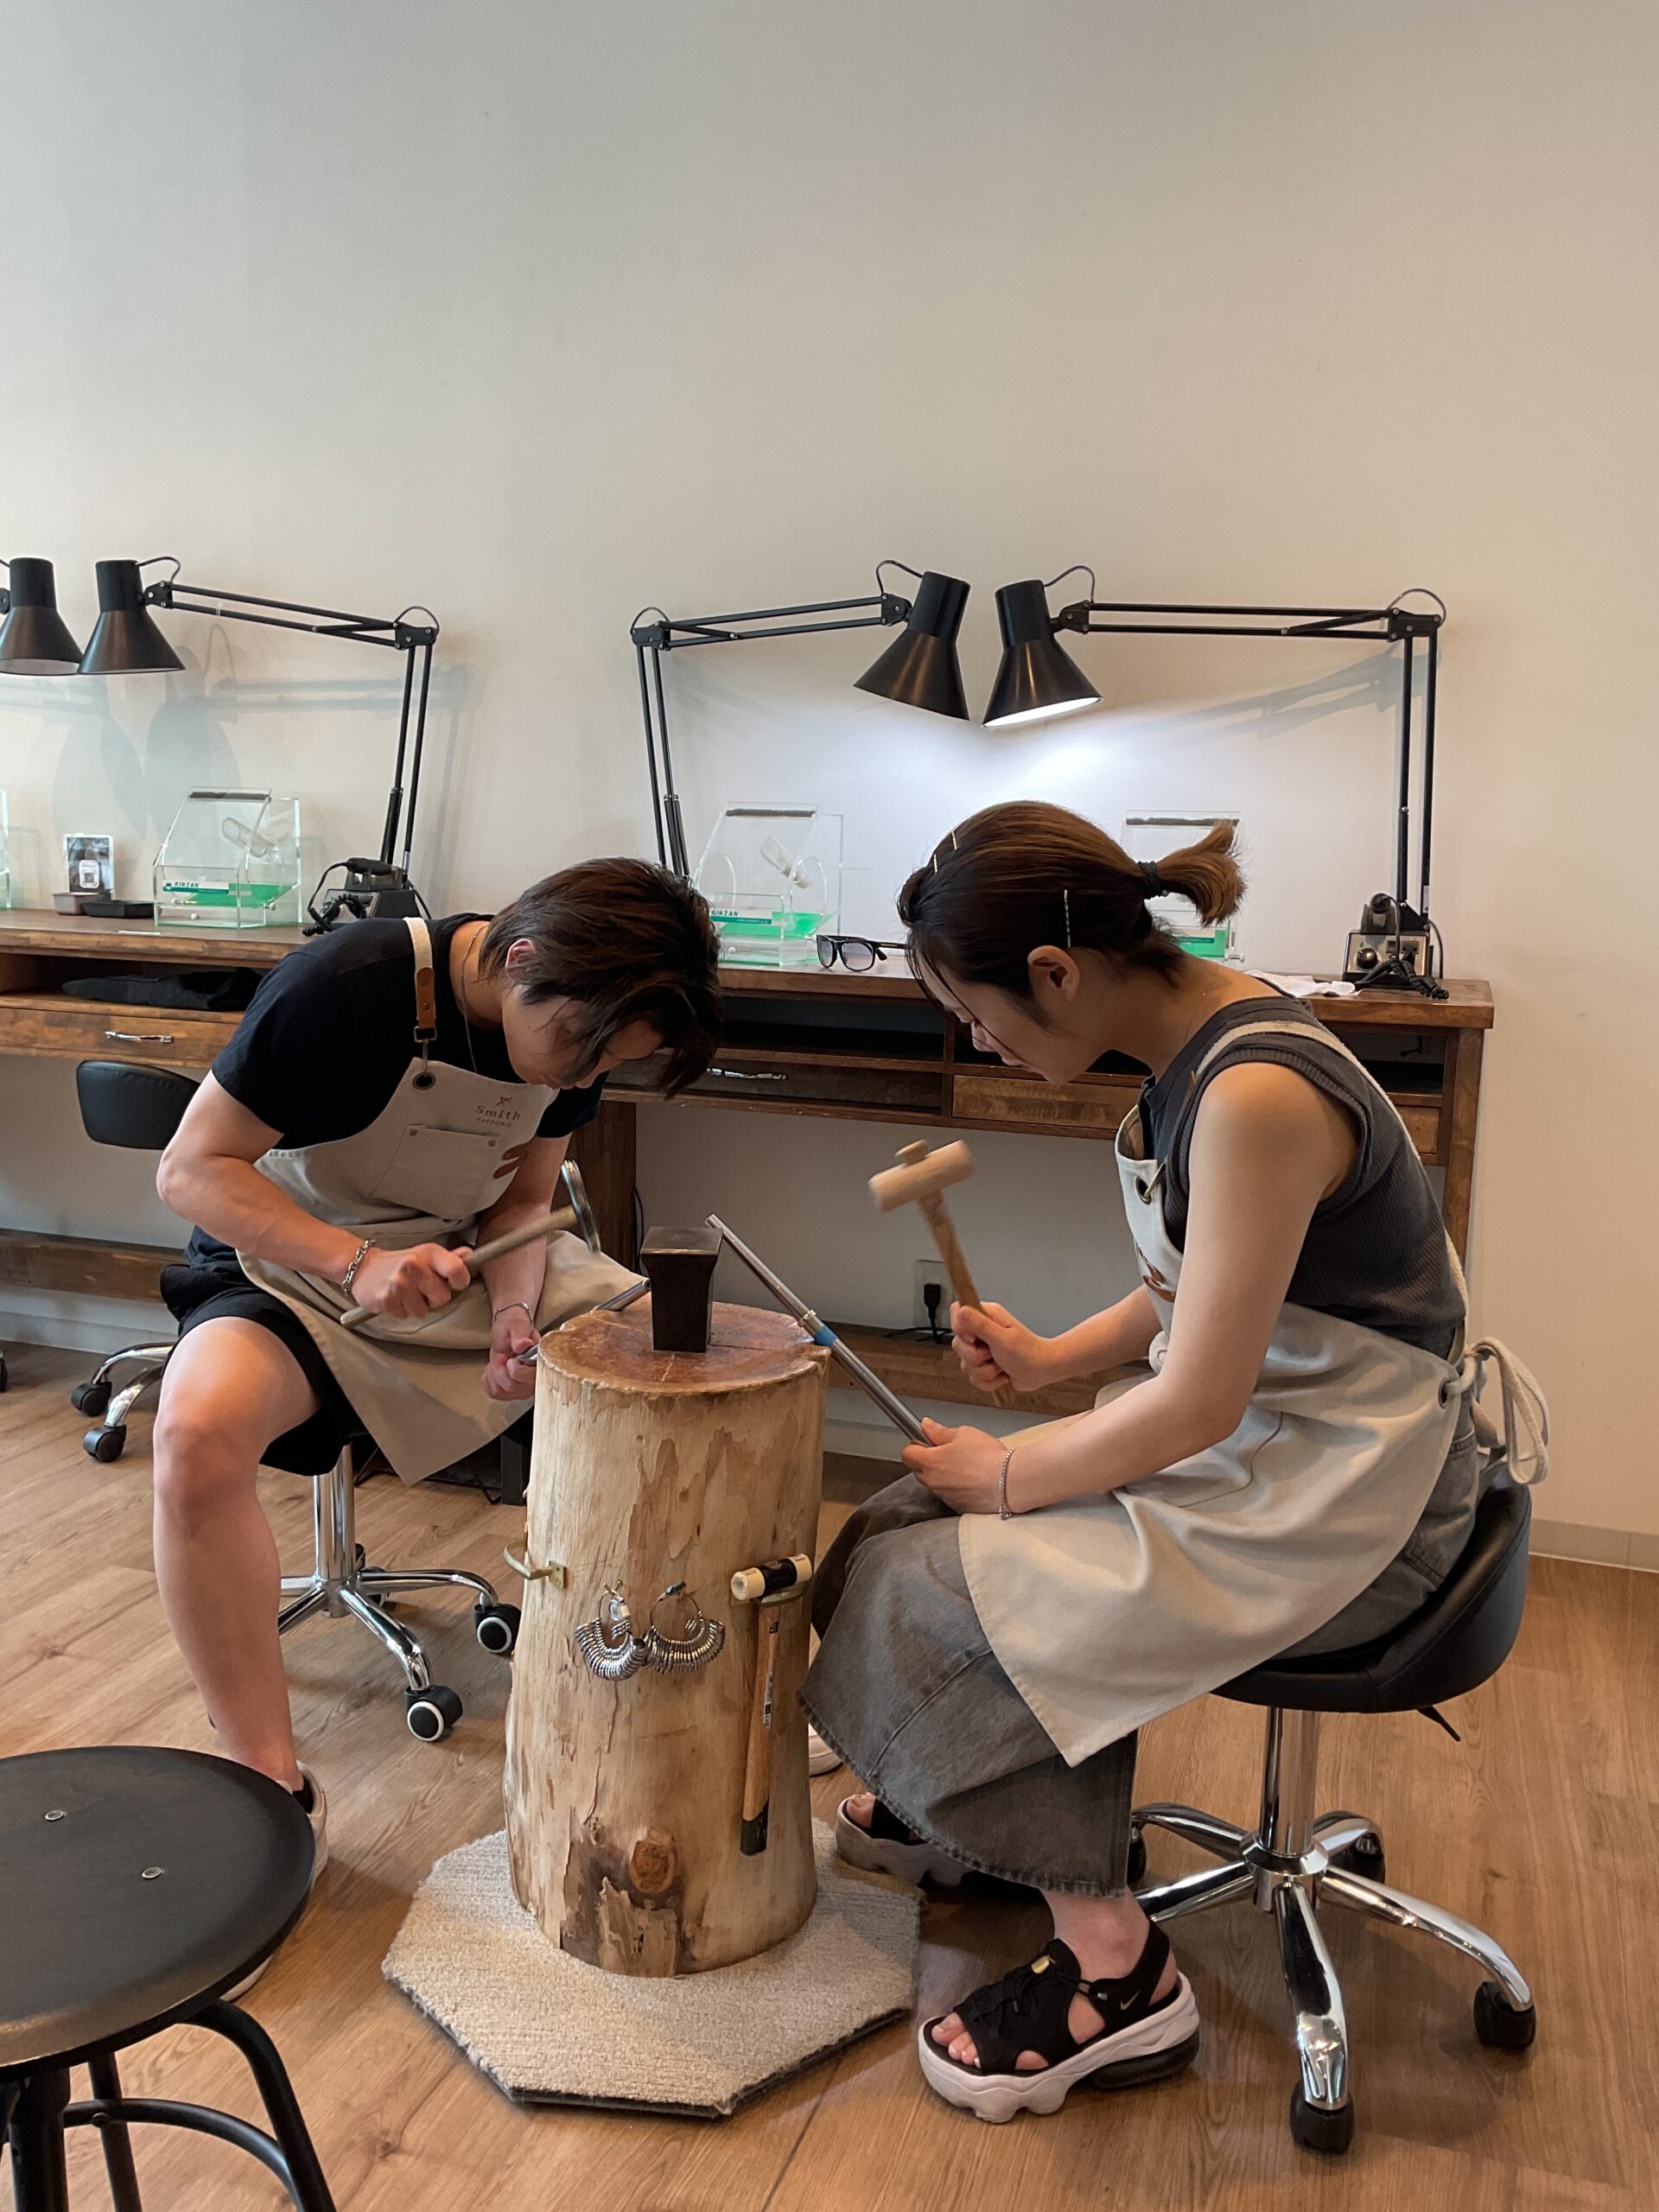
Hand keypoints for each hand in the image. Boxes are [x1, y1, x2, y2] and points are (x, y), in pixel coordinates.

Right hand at [349, 1241, 471, 1319]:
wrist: (364, 1268)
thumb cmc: (399, 1262)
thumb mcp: (425, 1255)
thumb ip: (449, 1258)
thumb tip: (470, 1255)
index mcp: (429, 1253)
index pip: (457, 1269)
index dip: (460, 1281)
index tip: (454, 1283)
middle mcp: (414, 1266)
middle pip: (443, 1298)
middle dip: (434, 1298)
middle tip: (421, 1289)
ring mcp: (399, 1283)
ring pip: (424, 1311)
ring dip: (416, 1306)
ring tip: (406, 1293)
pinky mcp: (386, 1299)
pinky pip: (405, 1315)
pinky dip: (401, 1310)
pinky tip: (395, 1299)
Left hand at [483, 1308, 538, 1401]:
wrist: (510, 1330)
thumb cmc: (515, 1327)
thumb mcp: (517, 1326)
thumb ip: (520, 1335)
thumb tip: (524, 1344)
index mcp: (543, 1363)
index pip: (531, 1379)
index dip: (516, 1371)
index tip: (509, 1359)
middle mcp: (536, 1380)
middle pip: (512, 1386)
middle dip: (500, 1369)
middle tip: (502, 1355)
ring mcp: (524, 1389)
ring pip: (501, 1391)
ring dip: (493, 1373)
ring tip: (499, 1360)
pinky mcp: (512, 1393)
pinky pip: (494, 1392)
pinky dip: (489, 1380)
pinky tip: (496, 1369)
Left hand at [901, 1418, 1007, 1513]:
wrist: (1009, 1483)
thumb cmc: (988, 1458)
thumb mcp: (963, 1434)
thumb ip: (939, 1431)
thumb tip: (926, 1426)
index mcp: (930, 1462)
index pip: (907, 1453)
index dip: (916, 1445)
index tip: (927, 1441)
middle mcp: (933, 1482)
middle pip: (918, 1469)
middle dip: (929, 1459)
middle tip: (948, 1451)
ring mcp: (944, 1496)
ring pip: (934, 1483)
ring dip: (942, 1474)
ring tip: (964, 1465)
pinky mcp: (957, 1507)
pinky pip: (948, 1495)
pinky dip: (955, 1487)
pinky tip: (971, 1479)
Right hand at [951, 1301, 1056, 1394]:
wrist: (1042, 1371)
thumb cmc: (1029, 1352)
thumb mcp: (1003, 1338)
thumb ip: (979, 1324)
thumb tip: (960, 1309)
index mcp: (985, 1316)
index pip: (957, 1314)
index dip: (961, 1330)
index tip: (976, 1339)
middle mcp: (981, 1331)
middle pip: (958, 1345)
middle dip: (976, 1358)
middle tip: (993, 1354)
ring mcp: (981, 1349)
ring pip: (965, 1365)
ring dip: (985, 1371)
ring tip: (1001, 1366)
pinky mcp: (984, 1365)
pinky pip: (973, 1378)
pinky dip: (989, 1381)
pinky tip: (1001, 1375)